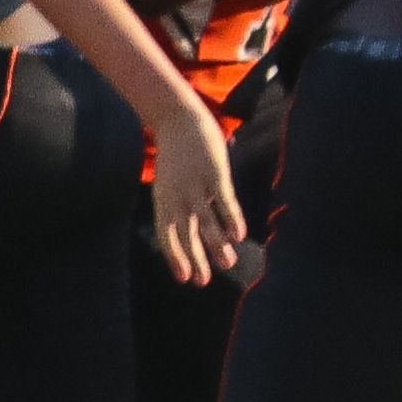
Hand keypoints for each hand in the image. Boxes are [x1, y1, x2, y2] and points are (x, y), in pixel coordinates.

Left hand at [145, 108, 246, 282]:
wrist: (178, 121)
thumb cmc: (176, 154)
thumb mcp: (169, 181)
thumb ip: (177, 203)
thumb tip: (189, 226)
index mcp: (163, 200)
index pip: (167, 235)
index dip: (175, 258)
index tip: (185, 278)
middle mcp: (177, 197)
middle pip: (186, 234)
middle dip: (195, 259)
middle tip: (204, 281)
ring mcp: (196, 186)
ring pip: (206, 222)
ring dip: (216, 245)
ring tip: (228, 262)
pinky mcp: (215, 174)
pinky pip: (223, 202)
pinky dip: (231, 219)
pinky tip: (238, 235)